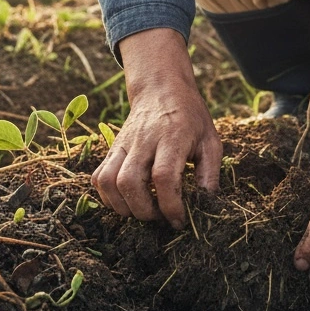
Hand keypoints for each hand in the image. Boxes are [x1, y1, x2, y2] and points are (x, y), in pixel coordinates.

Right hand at [91, 29, 221, 226]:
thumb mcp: (210, 141)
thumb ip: (210, 173)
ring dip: (123, 206)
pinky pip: (99, 177)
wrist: (162, 90)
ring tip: (143, 211)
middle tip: (161, 217)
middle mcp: (143, 140)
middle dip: (144, 211)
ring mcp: (123, 144)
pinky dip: (108, 197)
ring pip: (109, 181)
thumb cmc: (190, 118)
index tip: (179, 220)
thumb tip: (206, 204)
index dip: (170, 204)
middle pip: (130, 182)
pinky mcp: (112, 148)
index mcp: (172, 137)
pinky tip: (127, 201)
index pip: (163, 176)